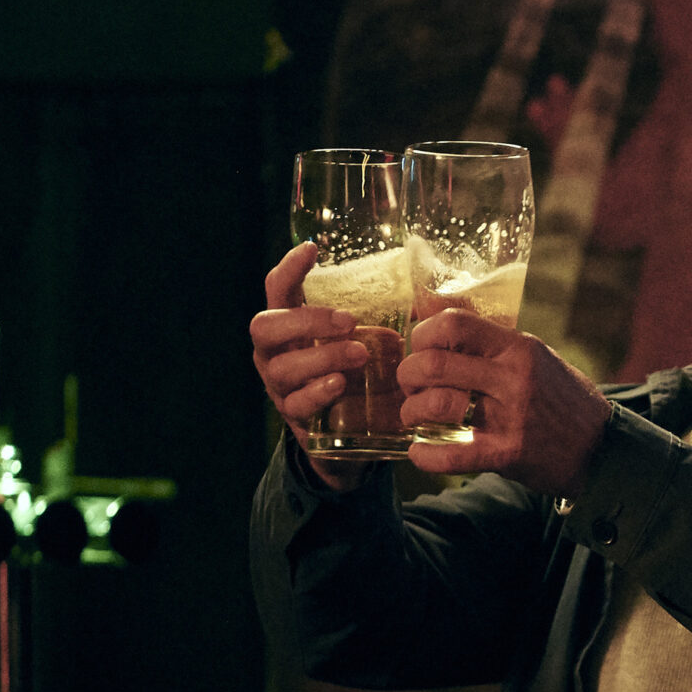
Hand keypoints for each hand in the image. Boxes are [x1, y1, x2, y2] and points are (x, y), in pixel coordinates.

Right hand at [248, 242, 374, 491]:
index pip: (277, 290)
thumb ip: (385, 323)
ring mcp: (281, 388)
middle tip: (348, 321)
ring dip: (322, 356)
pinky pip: (296, 403)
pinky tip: (340, 384)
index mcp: (291, 328)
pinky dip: (318, 392)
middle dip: (306, 320)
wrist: (353, 442)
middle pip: (264, 326)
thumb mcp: (372, 347)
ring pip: (282, 367)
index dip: (289, 269)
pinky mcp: (295, 420)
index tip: (312, 248)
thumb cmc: (361, 381)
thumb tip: (426, 294)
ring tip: (358, 355)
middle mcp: (276, 355)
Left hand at [398, 312, 613, 495]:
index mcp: (519, 348)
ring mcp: (512, 417)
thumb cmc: (566, 403)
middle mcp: (514, 378)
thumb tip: (447, 335)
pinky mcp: (509, 454)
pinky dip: (426, 456)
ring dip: (413, 413)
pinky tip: (419, 454)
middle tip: (410, 387)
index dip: (423, 335)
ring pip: (437, 404)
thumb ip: (499, 349)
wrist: (603, 450)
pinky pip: (453, 455)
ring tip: (415, 419)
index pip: (453, 324)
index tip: (420, 350)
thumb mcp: (540, 360)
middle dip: (409, 375)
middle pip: (435, 363)